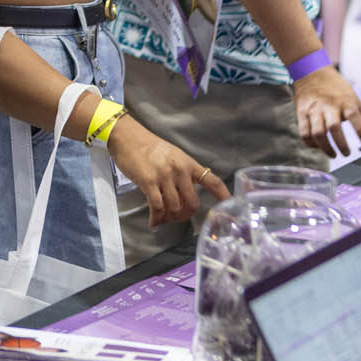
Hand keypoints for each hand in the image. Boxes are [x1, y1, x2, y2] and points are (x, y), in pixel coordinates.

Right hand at [107, 117, 228, 227]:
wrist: (129, 138)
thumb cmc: (151, 147)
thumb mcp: (174, 155)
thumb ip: (184, 171)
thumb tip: (189, 192)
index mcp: (188, 163)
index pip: (211, 180)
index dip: (223, 195)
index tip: (231, 204)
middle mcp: (179, 170)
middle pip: (192, 203)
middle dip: (186, 214)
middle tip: (178, 216)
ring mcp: (164, 177)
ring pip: (174, 208)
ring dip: (169, 217)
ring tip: (163, 218)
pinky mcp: (148, 182)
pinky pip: (157, 207)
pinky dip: (156, 219)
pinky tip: (154, 222)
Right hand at [292, 65, 360, 156]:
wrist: (312, 73)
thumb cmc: (338, 90)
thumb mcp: (355, 100)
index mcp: (345, 101)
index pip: (354, 116)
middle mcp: (329, 105)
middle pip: (334, 127)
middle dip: (341, 144)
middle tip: (347, 154)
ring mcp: (314, 109)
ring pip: (317, 132)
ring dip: (325, 147)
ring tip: (333, 154)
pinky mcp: (301, 113)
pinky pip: (304, 132)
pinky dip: (311, 143)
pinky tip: (319, 146)